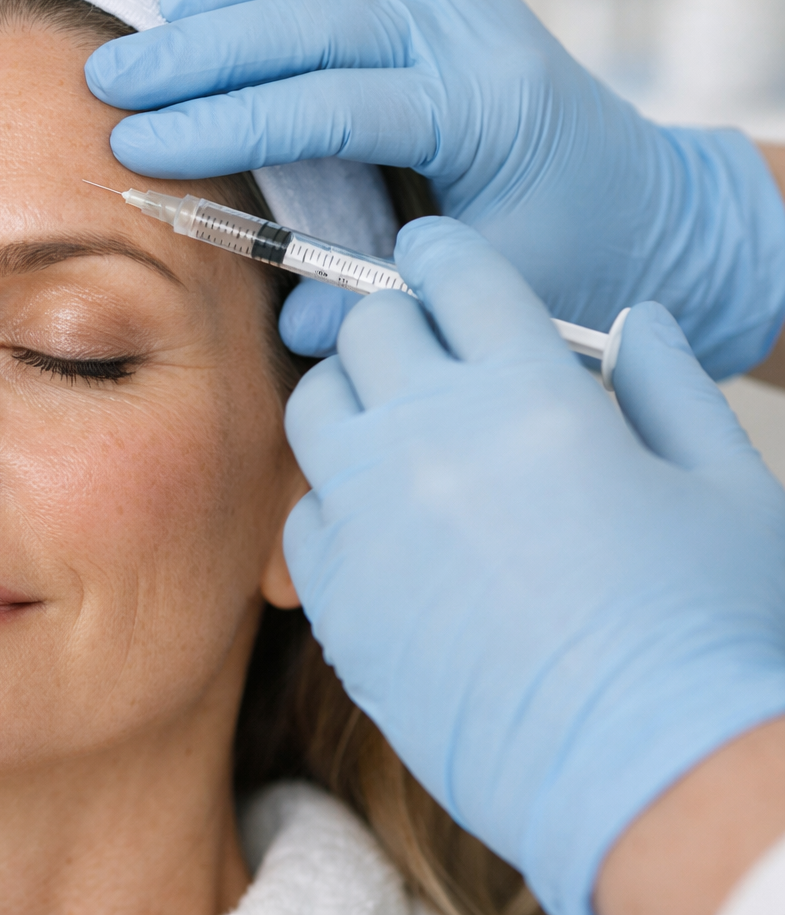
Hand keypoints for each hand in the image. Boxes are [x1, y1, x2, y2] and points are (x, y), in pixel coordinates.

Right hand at [85, 0, 784, 376]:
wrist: (645, 200)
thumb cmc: (568, 247)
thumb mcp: (488, 288)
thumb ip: (388, 302)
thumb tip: (296, 320)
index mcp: (486, 110)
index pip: (334, 105)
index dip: (230, 125)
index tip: (143, 144)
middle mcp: (473, 36)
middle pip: (317, 25)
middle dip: (203, 54)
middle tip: (112, 81)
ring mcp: (458, 2)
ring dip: (226, 0)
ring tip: (143, 35)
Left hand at [282, 215, 784, 914]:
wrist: (646, 773)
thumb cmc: (705, 631)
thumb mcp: (726, 482)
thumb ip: (669, 381)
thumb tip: (635, 322)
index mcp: (529, 391)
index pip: (454, 273)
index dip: (447, 257)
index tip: (441, 262)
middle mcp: (429, 437)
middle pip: (368, 328)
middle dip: (398, 322)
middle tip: (429, 349)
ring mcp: (368, 516)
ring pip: (316, 407)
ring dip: (353, 400)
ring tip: (399, 428)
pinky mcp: (336, 595)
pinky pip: (303, 512)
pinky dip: (337, 501)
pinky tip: (386, 523)